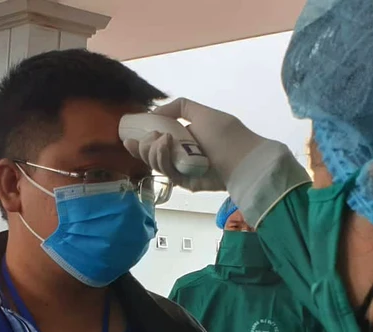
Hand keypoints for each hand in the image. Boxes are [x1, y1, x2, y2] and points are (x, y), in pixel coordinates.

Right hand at [124, 98, 309, 225]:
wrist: (244, 158)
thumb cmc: (226, 133)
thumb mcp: (202, 112)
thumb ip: (179, 107)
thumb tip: (154, 113)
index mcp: (185, 138)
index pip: (158, 140)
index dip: (143, 138)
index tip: (128, 135)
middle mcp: (183, 154)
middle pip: (153, 154)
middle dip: (142, 147)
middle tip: (139, 140)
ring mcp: (185, 170)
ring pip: (158, 164)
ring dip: (152, 152)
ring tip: (158, 140)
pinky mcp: (188, 183)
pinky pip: (168, 174)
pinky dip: (162, 160)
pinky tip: (162, 146)